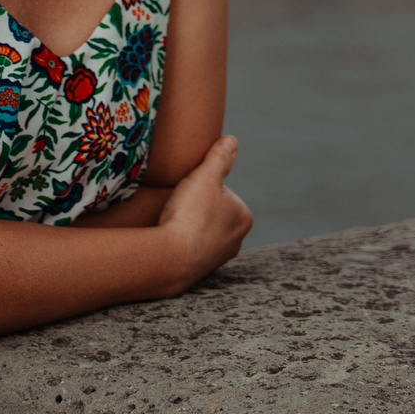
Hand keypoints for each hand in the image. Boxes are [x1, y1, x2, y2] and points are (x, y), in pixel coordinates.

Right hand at [154, 134, 251, 294]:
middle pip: (212, 211)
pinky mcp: (200, 271)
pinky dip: (182, 242)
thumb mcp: (205, 177)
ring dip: (188, 225)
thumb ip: (219, 157)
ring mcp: (218, 258)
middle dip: (196, 208)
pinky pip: (191, 248)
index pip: (221, 190)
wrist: (170, 258)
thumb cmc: (190, 214)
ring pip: (201, 230)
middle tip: (179, 207)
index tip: (188, 192)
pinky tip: (171, 238)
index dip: (201, 186)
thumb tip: (231, 141)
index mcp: (244, 216)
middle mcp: (237, 240)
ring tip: (172, 222)